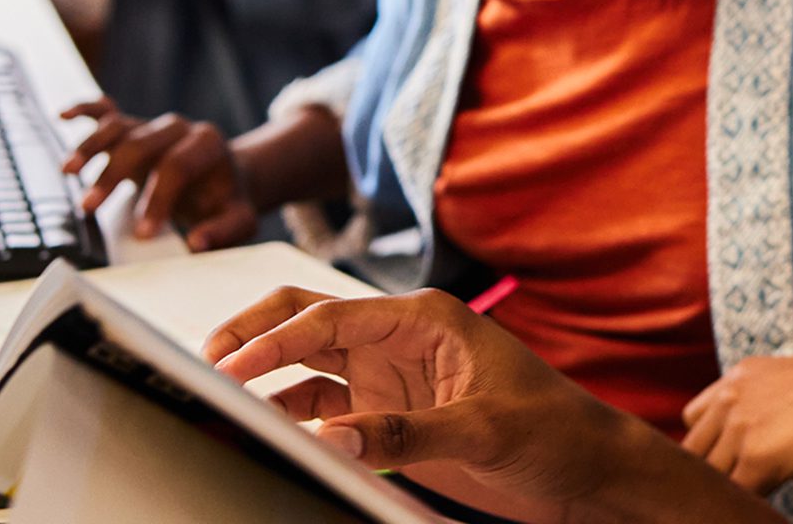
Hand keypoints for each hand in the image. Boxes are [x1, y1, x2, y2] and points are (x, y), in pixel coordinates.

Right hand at [58, 99, 257, 247]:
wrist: (224, 178)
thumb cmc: (226, 202)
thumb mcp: (240, 220)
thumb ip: (224, 231)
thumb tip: (197, 242)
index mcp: (208, 144)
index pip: (176, 165)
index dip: (157, 198)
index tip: (141, 232)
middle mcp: (179, 127)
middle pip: (140, 144)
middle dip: (112, 175)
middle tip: (88, 208)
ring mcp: (153, 125)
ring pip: (118, 126)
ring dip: (90, 147)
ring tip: (68, 172)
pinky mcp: (134, 128)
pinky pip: (107, 111)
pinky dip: (86, 110)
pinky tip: (63, 116)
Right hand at [207, 289, 776, 523]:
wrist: (586, 475)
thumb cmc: (553, 430)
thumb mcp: (483, 428)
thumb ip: (407, 435)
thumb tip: (335, 438)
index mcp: (422, 319)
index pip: (329, 318)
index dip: (274, 339)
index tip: (230, 365)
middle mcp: (396, 341)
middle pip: (306, 324)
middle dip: (254, 336)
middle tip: (205, 359)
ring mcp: (389, 381)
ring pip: (307, 372)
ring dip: (268, 385)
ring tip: (224, 404)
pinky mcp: (390, 420)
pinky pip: (327, 414)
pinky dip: (293, 422)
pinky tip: (266, 432)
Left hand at [681, 323, 792, 493]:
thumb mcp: (789, 382)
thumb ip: (761, 405)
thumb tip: (761, 436)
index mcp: (735, 379)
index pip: (693, 421)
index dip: (708, 448)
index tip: (724, 466)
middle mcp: (729, 399)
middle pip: (692, 450)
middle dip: (709, 473)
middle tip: (731, 491)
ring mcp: (741, 430)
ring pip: (710, 476)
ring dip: (725, 492)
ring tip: (744, 502)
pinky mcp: (759, 460)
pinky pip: (735, 495)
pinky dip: (743, 506)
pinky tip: (764, 507)